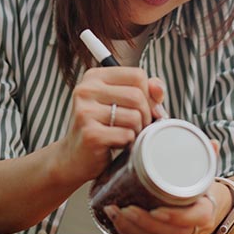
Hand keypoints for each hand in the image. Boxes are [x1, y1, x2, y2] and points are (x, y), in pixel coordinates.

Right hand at [55, 67, 166, 184]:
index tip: (142, 109)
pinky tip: (115, 144)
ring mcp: (85, 112)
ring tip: (123, 134)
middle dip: (145, 115)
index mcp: (94, 77)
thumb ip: (143, 91)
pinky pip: (126, 135)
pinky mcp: (90, 134)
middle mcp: (86, 90)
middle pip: (137, 95)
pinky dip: (127, 143)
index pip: (137, 75)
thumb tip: (158, 88)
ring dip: (136, 130)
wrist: (75, 158)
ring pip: (135, 116)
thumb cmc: (102, 128)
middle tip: (136, 126)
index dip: (148, 94)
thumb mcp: (121, 103)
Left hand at [102, 139, 222, 233]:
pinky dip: (126, 232)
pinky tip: (114, 218)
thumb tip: (213, 142)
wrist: (201, 204)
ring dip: (130, 228)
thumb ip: (208, 157)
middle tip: (126, 208)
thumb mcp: (204, 172)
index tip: (156, 209)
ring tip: (114, 210)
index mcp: (203, 212)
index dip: (175, 217)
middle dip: (144, 223)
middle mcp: (190, 229)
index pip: (195, 219)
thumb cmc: (199, 186)